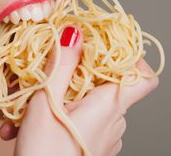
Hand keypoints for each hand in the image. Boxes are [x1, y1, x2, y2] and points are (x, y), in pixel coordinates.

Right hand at [0, 27, 158, 155]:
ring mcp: (104, 134)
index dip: (129, 55)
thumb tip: (75, 32)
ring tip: (33, 99)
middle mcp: (114, 120)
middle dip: (79, 71)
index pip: (143, 76)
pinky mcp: (91, 142)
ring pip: (91, 99)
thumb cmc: (43, 150)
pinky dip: (63, 110)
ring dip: (65, 92)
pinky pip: (83, 116)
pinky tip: (33, 118)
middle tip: (52, 69)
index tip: (101, 44)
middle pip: (109, 82)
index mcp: (109, 106)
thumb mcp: (47, 99)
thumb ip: (63, 64)